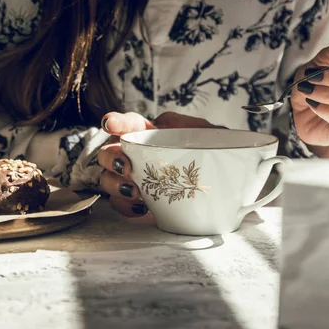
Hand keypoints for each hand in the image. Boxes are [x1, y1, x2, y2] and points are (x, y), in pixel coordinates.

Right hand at [97, 111, 217, 216]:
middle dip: (112, 158)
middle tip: (126, 167)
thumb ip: (200, 128)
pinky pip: (120, 203)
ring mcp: (134, 178)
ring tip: (134, 192)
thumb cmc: (212, 155)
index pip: (130, 123)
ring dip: (115, 185)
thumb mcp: (211, 136)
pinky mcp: (138, 201)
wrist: (220, 186)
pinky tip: (141, 207)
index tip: (110, 123)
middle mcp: (136, 154)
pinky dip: (125, 206)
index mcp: (151, 133)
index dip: (117, 121)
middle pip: (109, 152)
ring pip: (107, 178)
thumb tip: (184, 127)